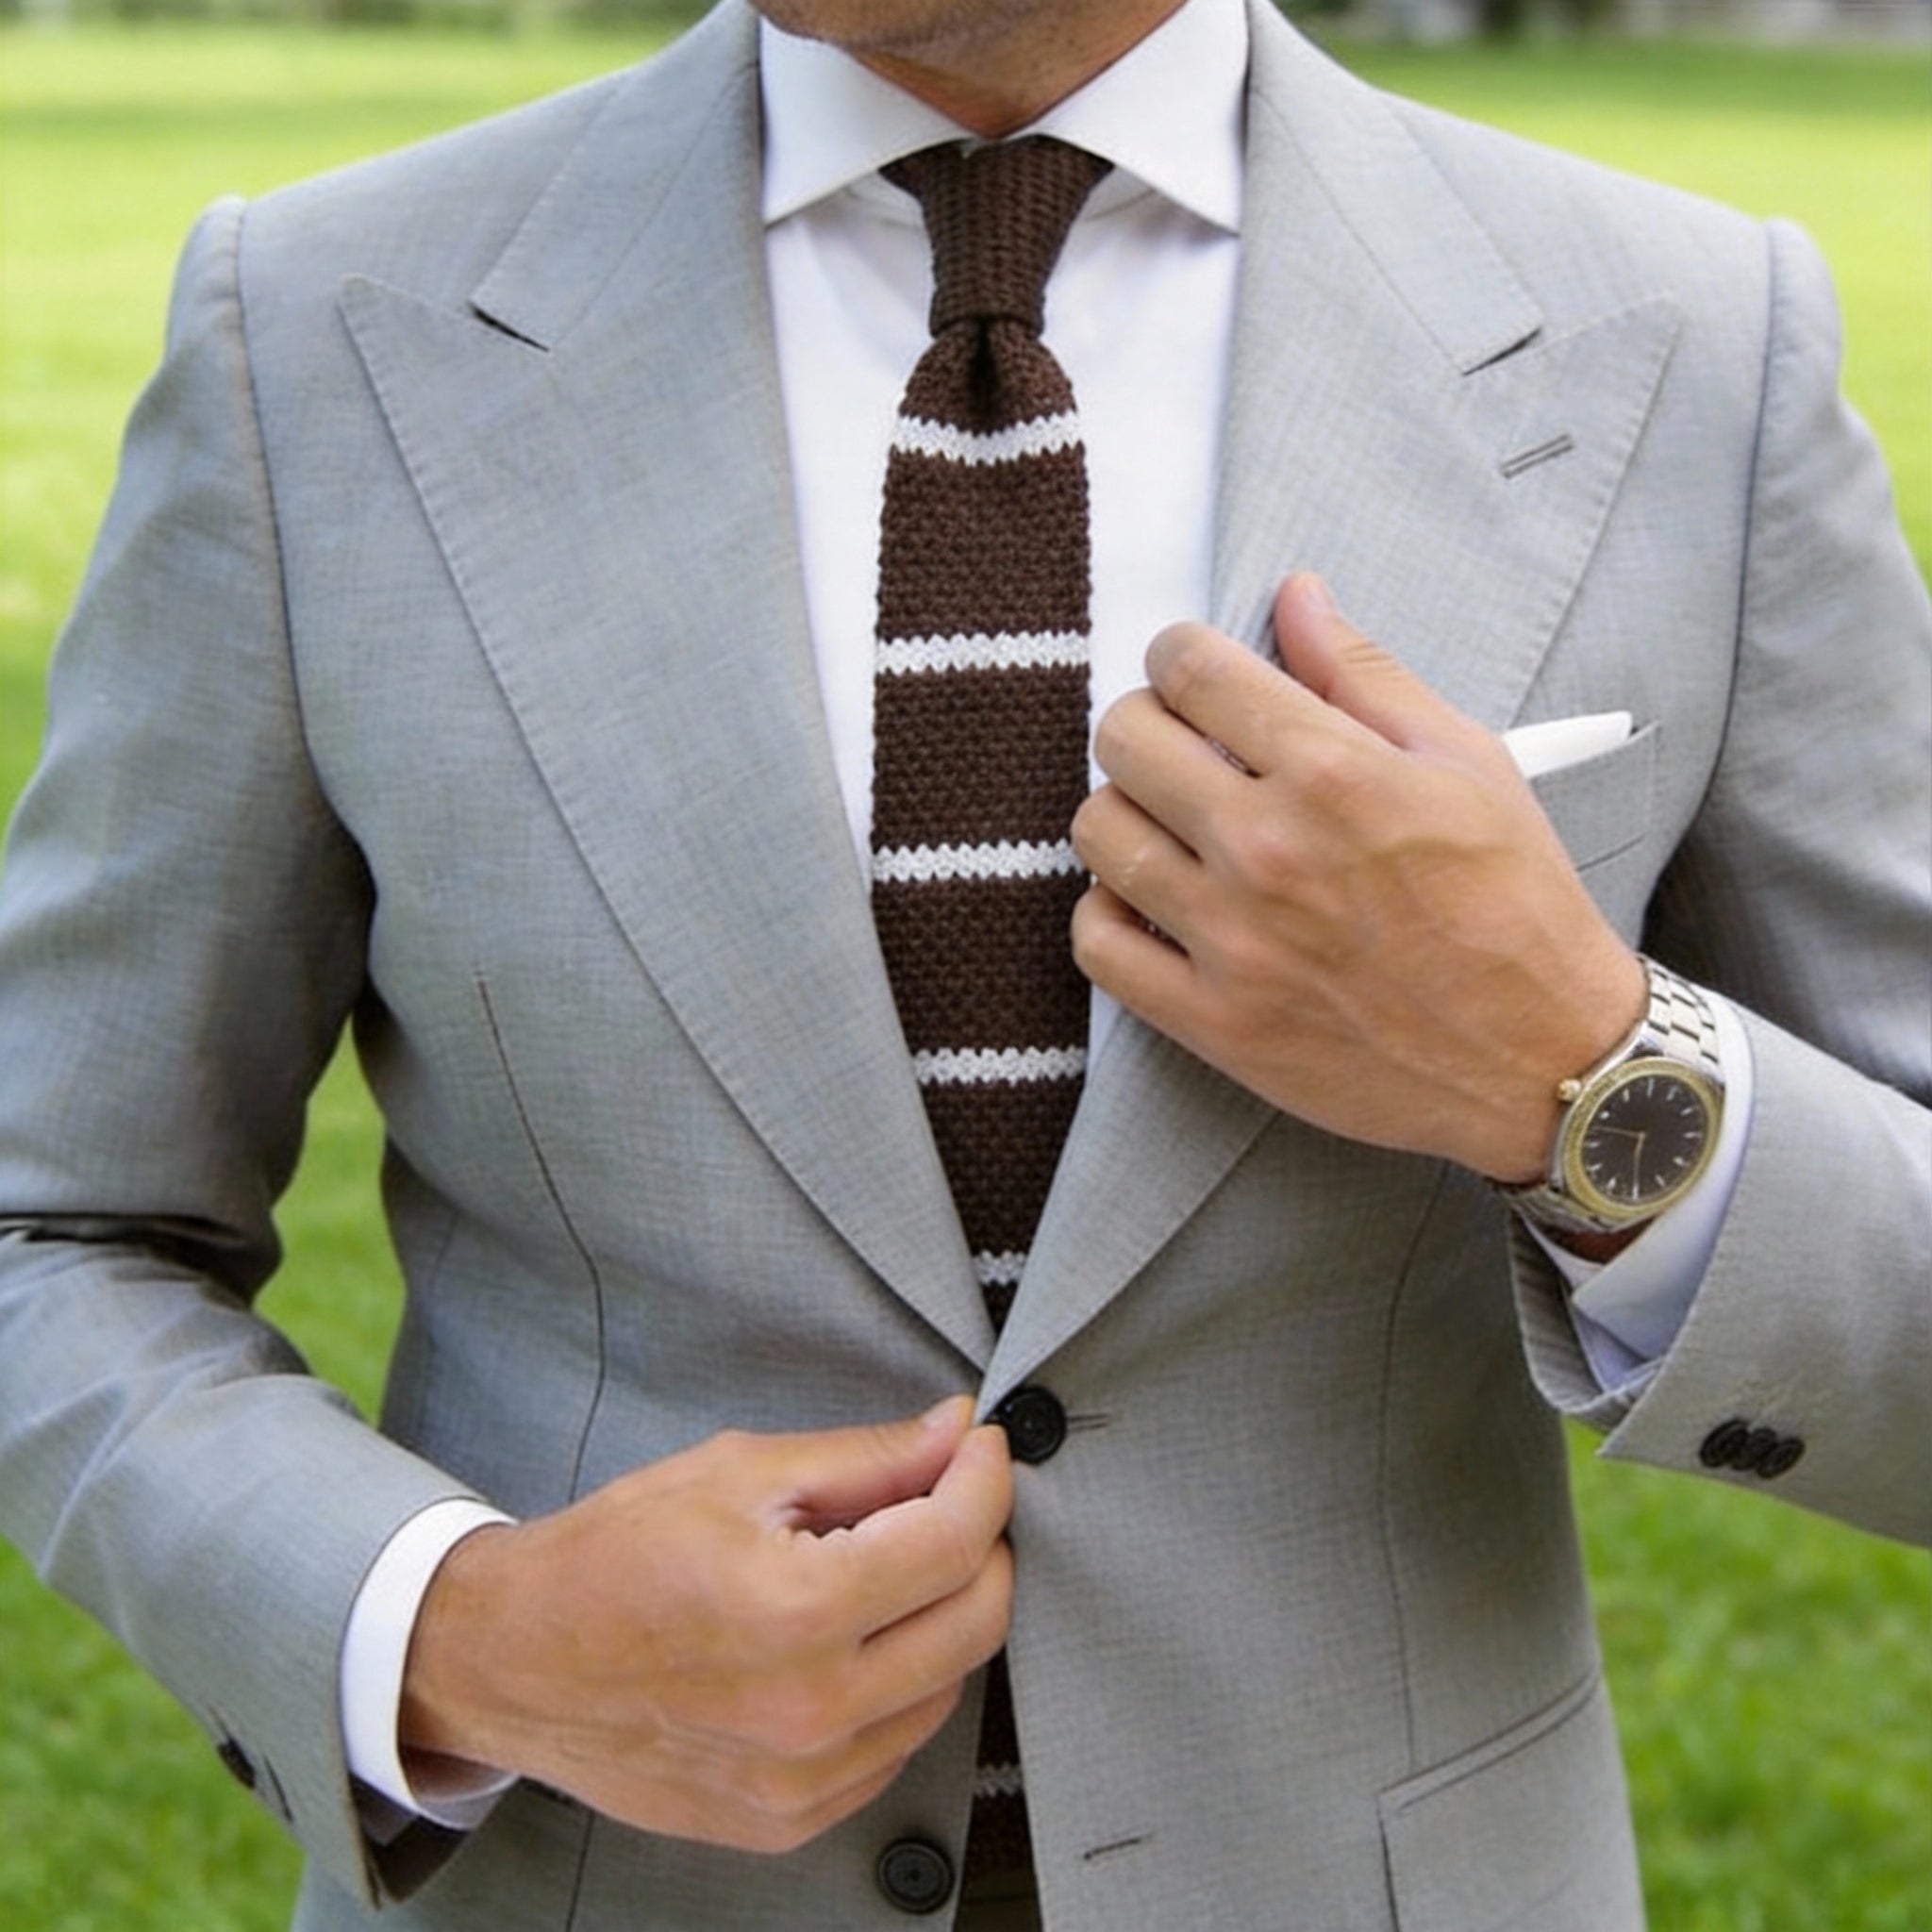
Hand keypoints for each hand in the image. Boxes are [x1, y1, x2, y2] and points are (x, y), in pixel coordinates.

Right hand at [399, 1397, 1012, 1853]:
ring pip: (947, 1687)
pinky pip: (894, 1746)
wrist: (515, 1662)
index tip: (980, 1448)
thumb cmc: (612, 1558)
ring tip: (883, 1569)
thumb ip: (865, 1459)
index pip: (954, 1541)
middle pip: (977, 1622)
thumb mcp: (739, 1472)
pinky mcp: (789, 1818)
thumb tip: (954, 1434)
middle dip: (981, 1544)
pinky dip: (899, 1685)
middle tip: (947, 1498)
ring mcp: (802, 1780)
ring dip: (942, 1617)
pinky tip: (851, 1640)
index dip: (985, 1479)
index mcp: (797, 1610)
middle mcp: (810, 1709)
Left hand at [1069, 573, 1646, 1182]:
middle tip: (1184, 745)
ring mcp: (1231, 941)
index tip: (1196, 672)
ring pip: (1097, 833)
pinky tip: (1154, 901)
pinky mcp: (1213, 1021)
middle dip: (1147, 721)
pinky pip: (1097, 943)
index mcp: (1331, 772)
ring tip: (1172, 824)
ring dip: (1124, 811)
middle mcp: (1266, 849)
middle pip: (1123, 739)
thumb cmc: (1515, 903)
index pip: (1190, 669)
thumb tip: (1294, 594)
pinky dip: (1108, 912)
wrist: (1543, 1059)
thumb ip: (1364, 673)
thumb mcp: (1467, 761)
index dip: (1180, 653)